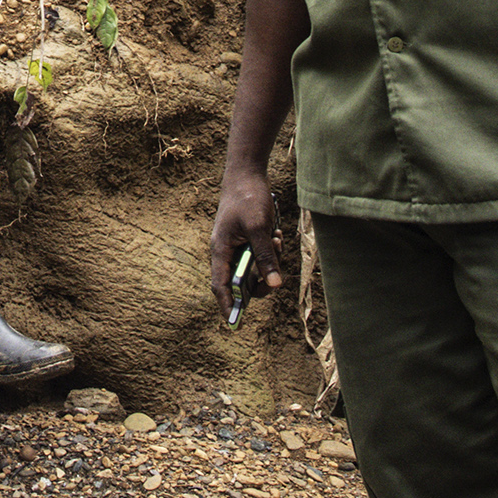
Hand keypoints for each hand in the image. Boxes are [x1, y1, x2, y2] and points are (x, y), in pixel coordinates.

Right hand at [212, 172, 280, 315]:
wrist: (247, 174)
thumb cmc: (248, 198)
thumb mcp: (259, 228)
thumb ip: (266, 257)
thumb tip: (274, 284)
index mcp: (221, 250)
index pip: (221, 285)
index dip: (227, 304)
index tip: (233, 324)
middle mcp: (227, 251)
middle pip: (241, 282)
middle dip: (260, 281)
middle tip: (275, 275)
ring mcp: (237, 246)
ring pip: (255, 269)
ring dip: (270, 262)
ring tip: (277, 240)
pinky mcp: (248, 240)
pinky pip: (261, 256)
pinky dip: (272, 251)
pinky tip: (277, 234)